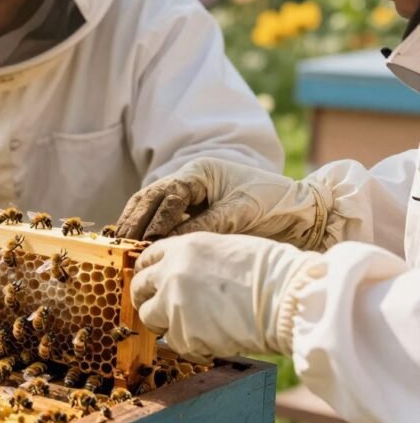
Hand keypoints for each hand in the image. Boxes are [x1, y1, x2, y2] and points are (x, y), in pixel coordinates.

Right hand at [116, 158, 330, 248]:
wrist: (301, 211)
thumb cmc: (274, 203)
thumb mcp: (241, 212)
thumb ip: (206, 224)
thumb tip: (170, 243)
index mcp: (200, 172)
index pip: (167, 193)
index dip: (154, 218)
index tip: (146, 241)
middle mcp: (190, 180)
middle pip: (150, 198)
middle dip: (134, 221)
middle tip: (121, 245)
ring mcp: (189, 196)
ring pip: (150, 208)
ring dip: (136, 227)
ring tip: (123, 249)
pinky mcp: (191, 213)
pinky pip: (162, 221)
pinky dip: (148, 234)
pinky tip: (140, 250)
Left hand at [131, 232, 319, 362]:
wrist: (287, 298)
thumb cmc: (271, 272)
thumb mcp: (226, 249)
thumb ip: (197, 261)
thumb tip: (186, 274)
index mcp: (183, 247)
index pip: (146, 259)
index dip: (146, 272)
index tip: (149, 283)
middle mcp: (171, 273)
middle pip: (139, 288)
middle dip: (145, 299)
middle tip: (158, 310)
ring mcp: (174, 303)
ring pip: (150, 318)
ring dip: (165, 325)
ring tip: (192, 328)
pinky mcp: (184, 333)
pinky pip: (176, 344)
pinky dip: (190, 346)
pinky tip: (213, 342)